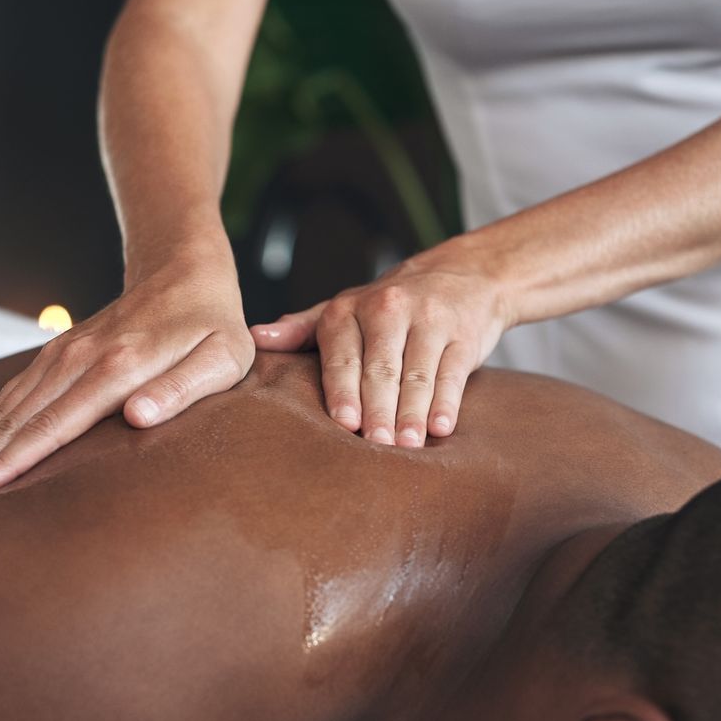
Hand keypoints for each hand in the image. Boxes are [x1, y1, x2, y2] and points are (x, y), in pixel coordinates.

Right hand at [0, 264, 252, 504]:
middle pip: (17, 421)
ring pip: (5, 409)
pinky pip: (8, 394)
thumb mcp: (222, 358)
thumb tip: (138, 418)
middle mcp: (79, 359)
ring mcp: (61, 354)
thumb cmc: (211, 325)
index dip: (15, 459)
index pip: (56, 423)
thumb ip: (183, 388)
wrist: (182, 269)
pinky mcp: (54, 354)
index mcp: (120, 366)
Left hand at [251, 261, 509, 446]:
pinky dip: (447, 401)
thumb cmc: (389, 306)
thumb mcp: (345, 310)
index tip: (345, 423)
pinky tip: (441, 428)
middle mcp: (388, 309)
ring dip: (412, 412)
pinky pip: (452, 372)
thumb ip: (301, 329)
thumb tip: (257, 338)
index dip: (344, 390)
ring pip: (417, 373)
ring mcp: (429, 320)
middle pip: (381, 368)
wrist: (461, 274)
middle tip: (375, 445)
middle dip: (378, 409)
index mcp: (349, 309)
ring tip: (406, 446)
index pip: (343, 355)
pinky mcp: (463, 334)